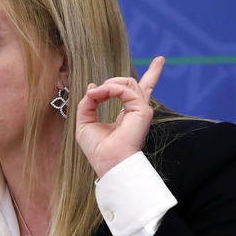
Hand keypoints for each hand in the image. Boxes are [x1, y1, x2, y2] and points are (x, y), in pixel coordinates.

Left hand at [74, 56, 164, 177]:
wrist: (107, 162)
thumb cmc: (98, 149)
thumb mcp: (86, 122)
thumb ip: (88, 103)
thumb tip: (93, 87)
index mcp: (127, 114)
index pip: (137, 91)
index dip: (149, 75)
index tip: (132, 73)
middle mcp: (137, 110)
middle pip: (141, 82)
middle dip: (114, 80)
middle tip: (95, 92)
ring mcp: (141, 110)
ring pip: (128, 82)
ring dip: (108, 85)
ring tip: (95, 94)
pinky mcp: (142, 110)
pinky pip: (125, 89)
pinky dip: (110, 89)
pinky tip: (99, 93)